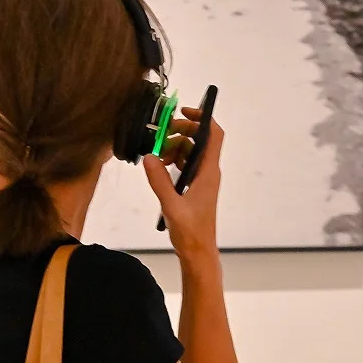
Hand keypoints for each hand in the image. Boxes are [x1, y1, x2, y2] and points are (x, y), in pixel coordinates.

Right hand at [145, 105, 223, 257]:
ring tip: (158, 156)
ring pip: (191, 151)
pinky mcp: (195, 187)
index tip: (183, 111)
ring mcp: (202, 179)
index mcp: (208, 172)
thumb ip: (159, 180)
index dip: (202, 118)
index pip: (213, 135)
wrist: (198, 251)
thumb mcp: (171, 205)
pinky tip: (160, 168)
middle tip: (161, 135)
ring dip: (174, 147)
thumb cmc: (191, 231)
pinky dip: (173, 160)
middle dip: (181, 131)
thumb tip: (149, 156)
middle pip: (199, 139)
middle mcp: (208, 172)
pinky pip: (186, 164)